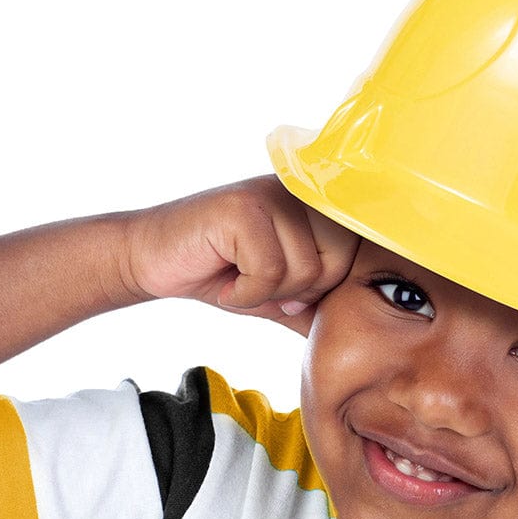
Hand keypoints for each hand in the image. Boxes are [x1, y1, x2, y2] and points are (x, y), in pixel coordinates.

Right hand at [121, 175, 359, 333]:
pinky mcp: (243, 208)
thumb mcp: (279, 293)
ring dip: (265, 294)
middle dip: (297, 292)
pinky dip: (244, 293)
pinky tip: (224, 280)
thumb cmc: (219, 273)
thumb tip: (364, 327)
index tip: (284, 289)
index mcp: (313, 203)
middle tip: (258, 284)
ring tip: (237, 279)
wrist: (153, 260)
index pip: (355, 252)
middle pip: (336, 263)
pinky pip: (269, 271)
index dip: (322, 286)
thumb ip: (318, 302)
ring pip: (304, 270)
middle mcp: (297, 191)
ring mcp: (270, 194)